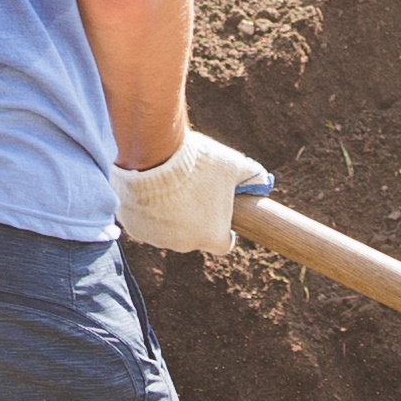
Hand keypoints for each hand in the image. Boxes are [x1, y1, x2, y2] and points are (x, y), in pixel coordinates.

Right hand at [114, 126, 269, 254]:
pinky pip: (146, 224)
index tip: (220, 213)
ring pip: (168, 232)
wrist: (153, 155)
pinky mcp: (135, 229)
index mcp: (213, 236)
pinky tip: (151, 192)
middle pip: (195, 237)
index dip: (224, 229)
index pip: (224, 244)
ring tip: (170, 187)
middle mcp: (185, 245)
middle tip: (194, 192)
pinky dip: (149, 212)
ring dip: (171, 217)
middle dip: (196, 220)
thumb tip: (265, 181)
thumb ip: (253, 175)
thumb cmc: (199, 162)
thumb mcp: (233, 164)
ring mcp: (158, 239)